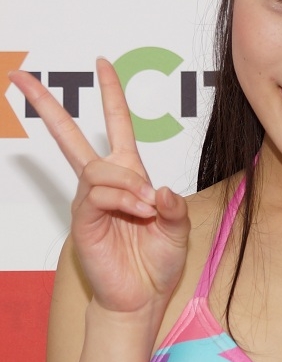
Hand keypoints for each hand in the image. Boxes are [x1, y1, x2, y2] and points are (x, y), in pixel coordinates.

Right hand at [9, 59, 189, 314]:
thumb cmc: (157, 262)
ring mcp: (90, 201)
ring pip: (100, 169)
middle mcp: (105, 184)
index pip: (116, 127)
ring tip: (148, 208)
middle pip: (71, 137)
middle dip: (47, 106)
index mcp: (130, 176)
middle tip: (21, 78)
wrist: (142, 297)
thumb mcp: (179, 229)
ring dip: (129, 184)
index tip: (102, 63)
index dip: (111, 95)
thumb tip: (158, 189)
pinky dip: (122, 199)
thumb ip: (173, 206)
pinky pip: (96, 194)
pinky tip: (139, 212)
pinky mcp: (83, 220)